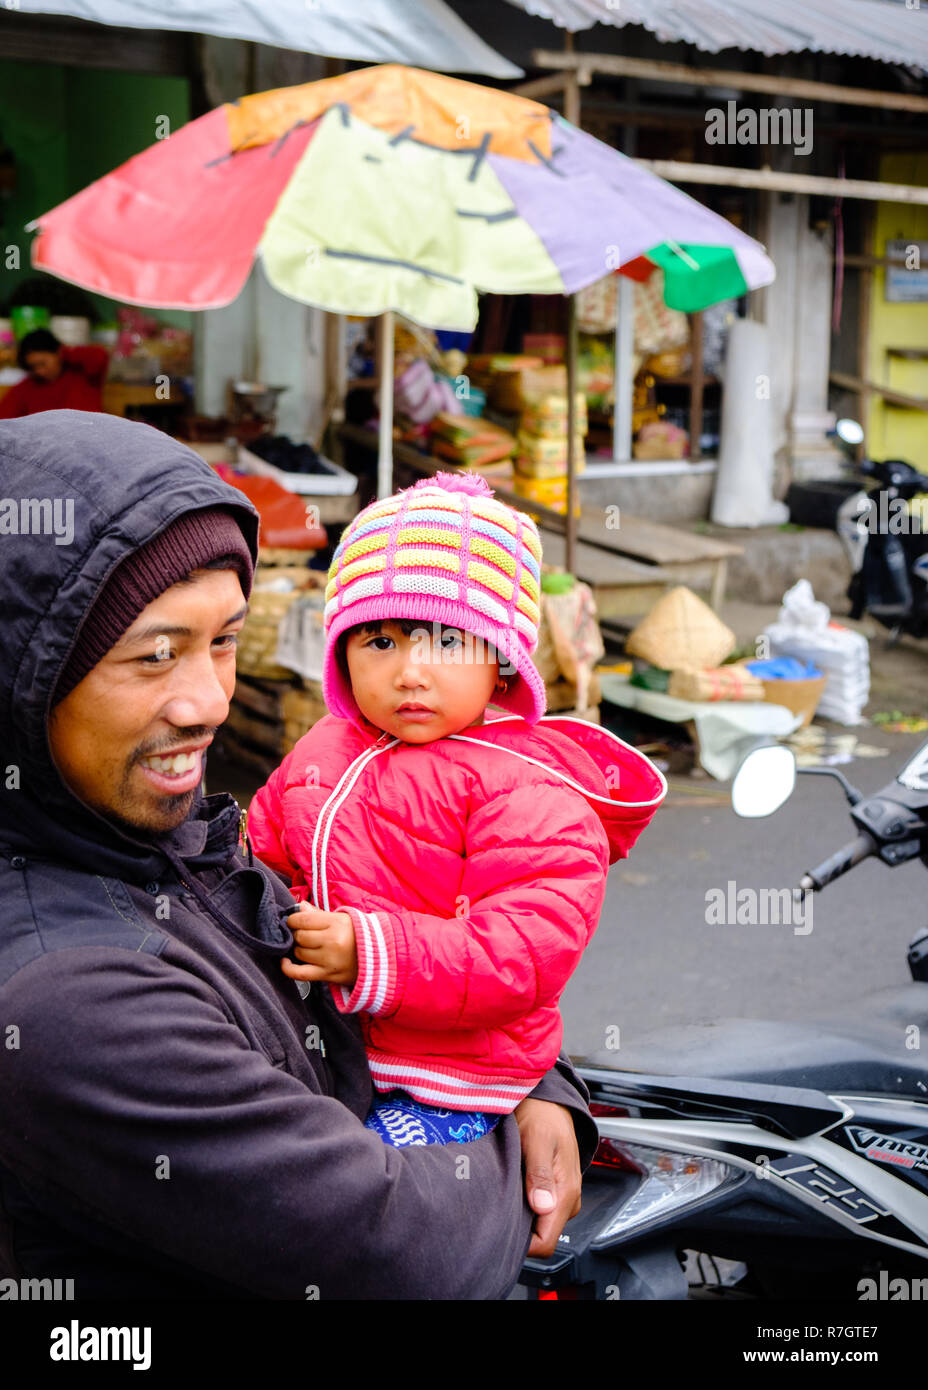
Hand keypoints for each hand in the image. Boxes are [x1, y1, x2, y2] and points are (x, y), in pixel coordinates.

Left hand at [281, 904, 357, 985]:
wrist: (380, 958)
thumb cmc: (360, 935)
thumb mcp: (343, 919)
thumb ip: (319, 914)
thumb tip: (299, 907)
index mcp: (337, 923)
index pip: (303, 919)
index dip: (293, 920)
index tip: (293, 921)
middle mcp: (332, 942)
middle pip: (299, 936)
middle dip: (297, 934)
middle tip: (302, 934)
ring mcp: (329, 960)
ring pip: (299, 953)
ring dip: (298, 949)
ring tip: (305, 946)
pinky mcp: (328, 976)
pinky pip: (300, 973)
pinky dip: (288, 968)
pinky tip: (285, 962)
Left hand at [513, 1098, 581, 1256]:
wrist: (550, 1100)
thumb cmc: (543, 1115)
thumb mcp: (538, 1139)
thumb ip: (540, 1173)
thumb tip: (542, 1205)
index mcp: (566, 1193)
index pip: (546, 1243)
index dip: (522, 1244)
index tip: (500, 1229)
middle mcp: (566, 1200)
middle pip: (540, 1236)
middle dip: (517, 1230)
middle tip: (494, 1207)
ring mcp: (560, 1196)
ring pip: (537, 1224)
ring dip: (518, 1216)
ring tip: (502, 1193)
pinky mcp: (552, 1190)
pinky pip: (536, 1210)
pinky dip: (520, 1204)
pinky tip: (509, 1188)